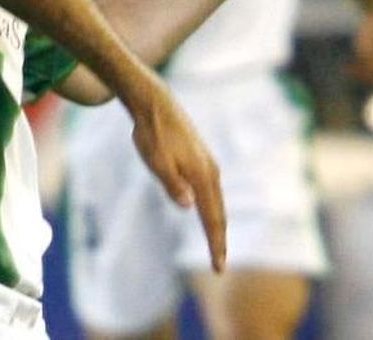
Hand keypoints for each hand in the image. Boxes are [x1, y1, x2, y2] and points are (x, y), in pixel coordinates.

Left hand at [124, 72, 226, 271]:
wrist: (156, 105)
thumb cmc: (152, 134)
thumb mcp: (156, 161)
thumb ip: (173, 184)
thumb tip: (189, 207)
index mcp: (202, 176)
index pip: (212, 218)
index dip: (215, 244)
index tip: (218, 267)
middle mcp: (211, 172)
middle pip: (219, 213)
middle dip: (219, 240)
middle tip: (219, 265)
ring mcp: (208, 165)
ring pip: (217, 202)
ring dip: (218, 225)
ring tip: (217, 245)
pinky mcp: (202, 159)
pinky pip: (213, 192)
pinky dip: (214, 209)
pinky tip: (210, 214)